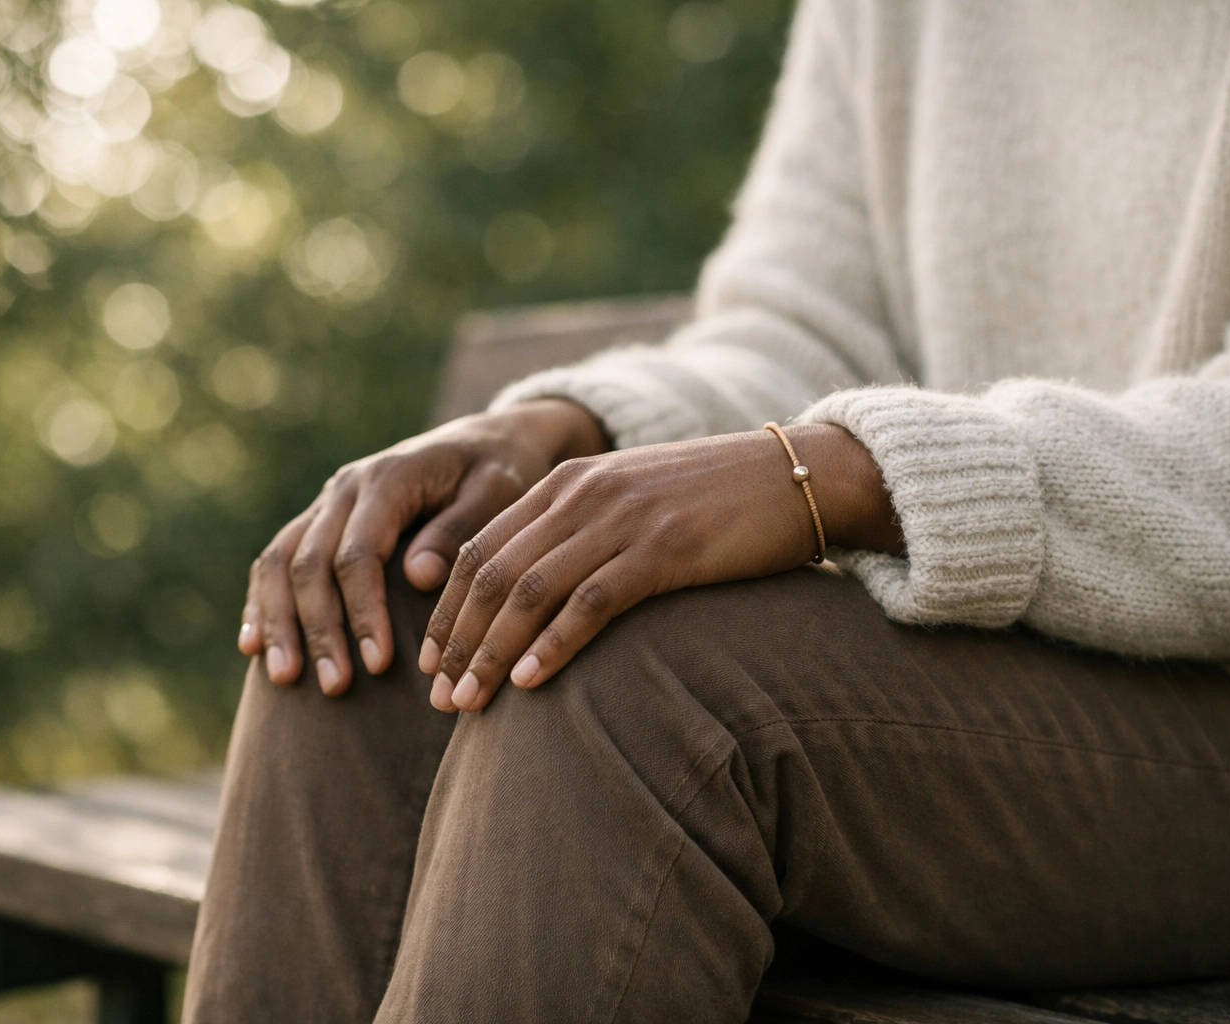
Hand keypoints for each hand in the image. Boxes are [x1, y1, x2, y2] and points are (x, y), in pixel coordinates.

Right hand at [238, 399, 608, 693]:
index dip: (363, 611)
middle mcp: (346, 488)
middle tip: (334, 686)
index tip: (379, 664)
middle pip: (309, 562)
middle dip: (318, 628)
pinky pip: (274, 559)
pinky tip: (253, 646)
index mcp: (389, 480)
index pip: (358, 554)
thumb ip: (458, 532)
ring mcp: (326, 503)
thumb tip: (417, 577)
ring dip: (278, 621)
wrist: (483, 442)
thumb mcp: (496, 494)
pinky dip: (261, 601)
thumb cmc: (499, 473)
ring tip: (282, 680)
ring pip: (279, 561)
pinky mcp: (320, 519)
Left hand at [419, 423, 901, 711]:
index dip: (448, 610)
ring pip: (529, 590)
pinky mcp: (664, 548)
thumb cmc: (716, 503)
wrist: (798, 475)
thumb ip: (580, 535)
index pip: (479, 548)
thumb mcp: (632, 505)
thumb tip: (533, 601)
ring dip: (490, 652)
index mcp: (566, 483)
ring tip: (467, 703)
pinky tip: (530, 682)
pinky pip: (591, 601)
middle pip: (493, 573)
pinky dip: (554, 644)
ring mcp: (622, 519)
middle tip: (439, 699)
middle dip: (457, 640)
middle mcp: (582, 495)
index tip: (431, 665)